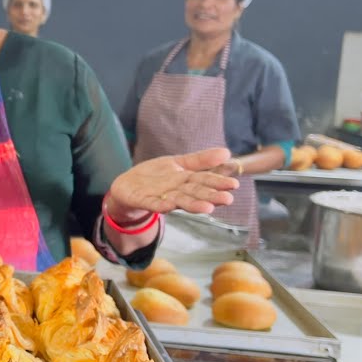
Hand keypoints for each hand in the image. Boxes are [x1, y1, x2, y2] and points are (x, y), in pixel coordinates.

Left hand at [106, 147, 239, 217]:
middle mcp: (177, 191)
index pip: (204, 180)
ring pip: (179, 201)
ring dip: (193, 205)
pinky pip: (154, 204)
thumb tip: (227, 152)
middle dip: (211, 196)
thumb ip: (200, 160)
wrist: (128, 186)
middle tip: (228, 199)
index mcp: (186, 180)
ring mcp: (161, 197)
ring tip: (208, 209)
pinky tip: (170, 205)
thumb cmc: (156, 176)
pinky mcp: (144, 201)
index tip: (234, 185)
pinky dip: (162, 205)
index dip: (218, 183)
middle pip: (195, 193)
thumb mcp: (178, 163)